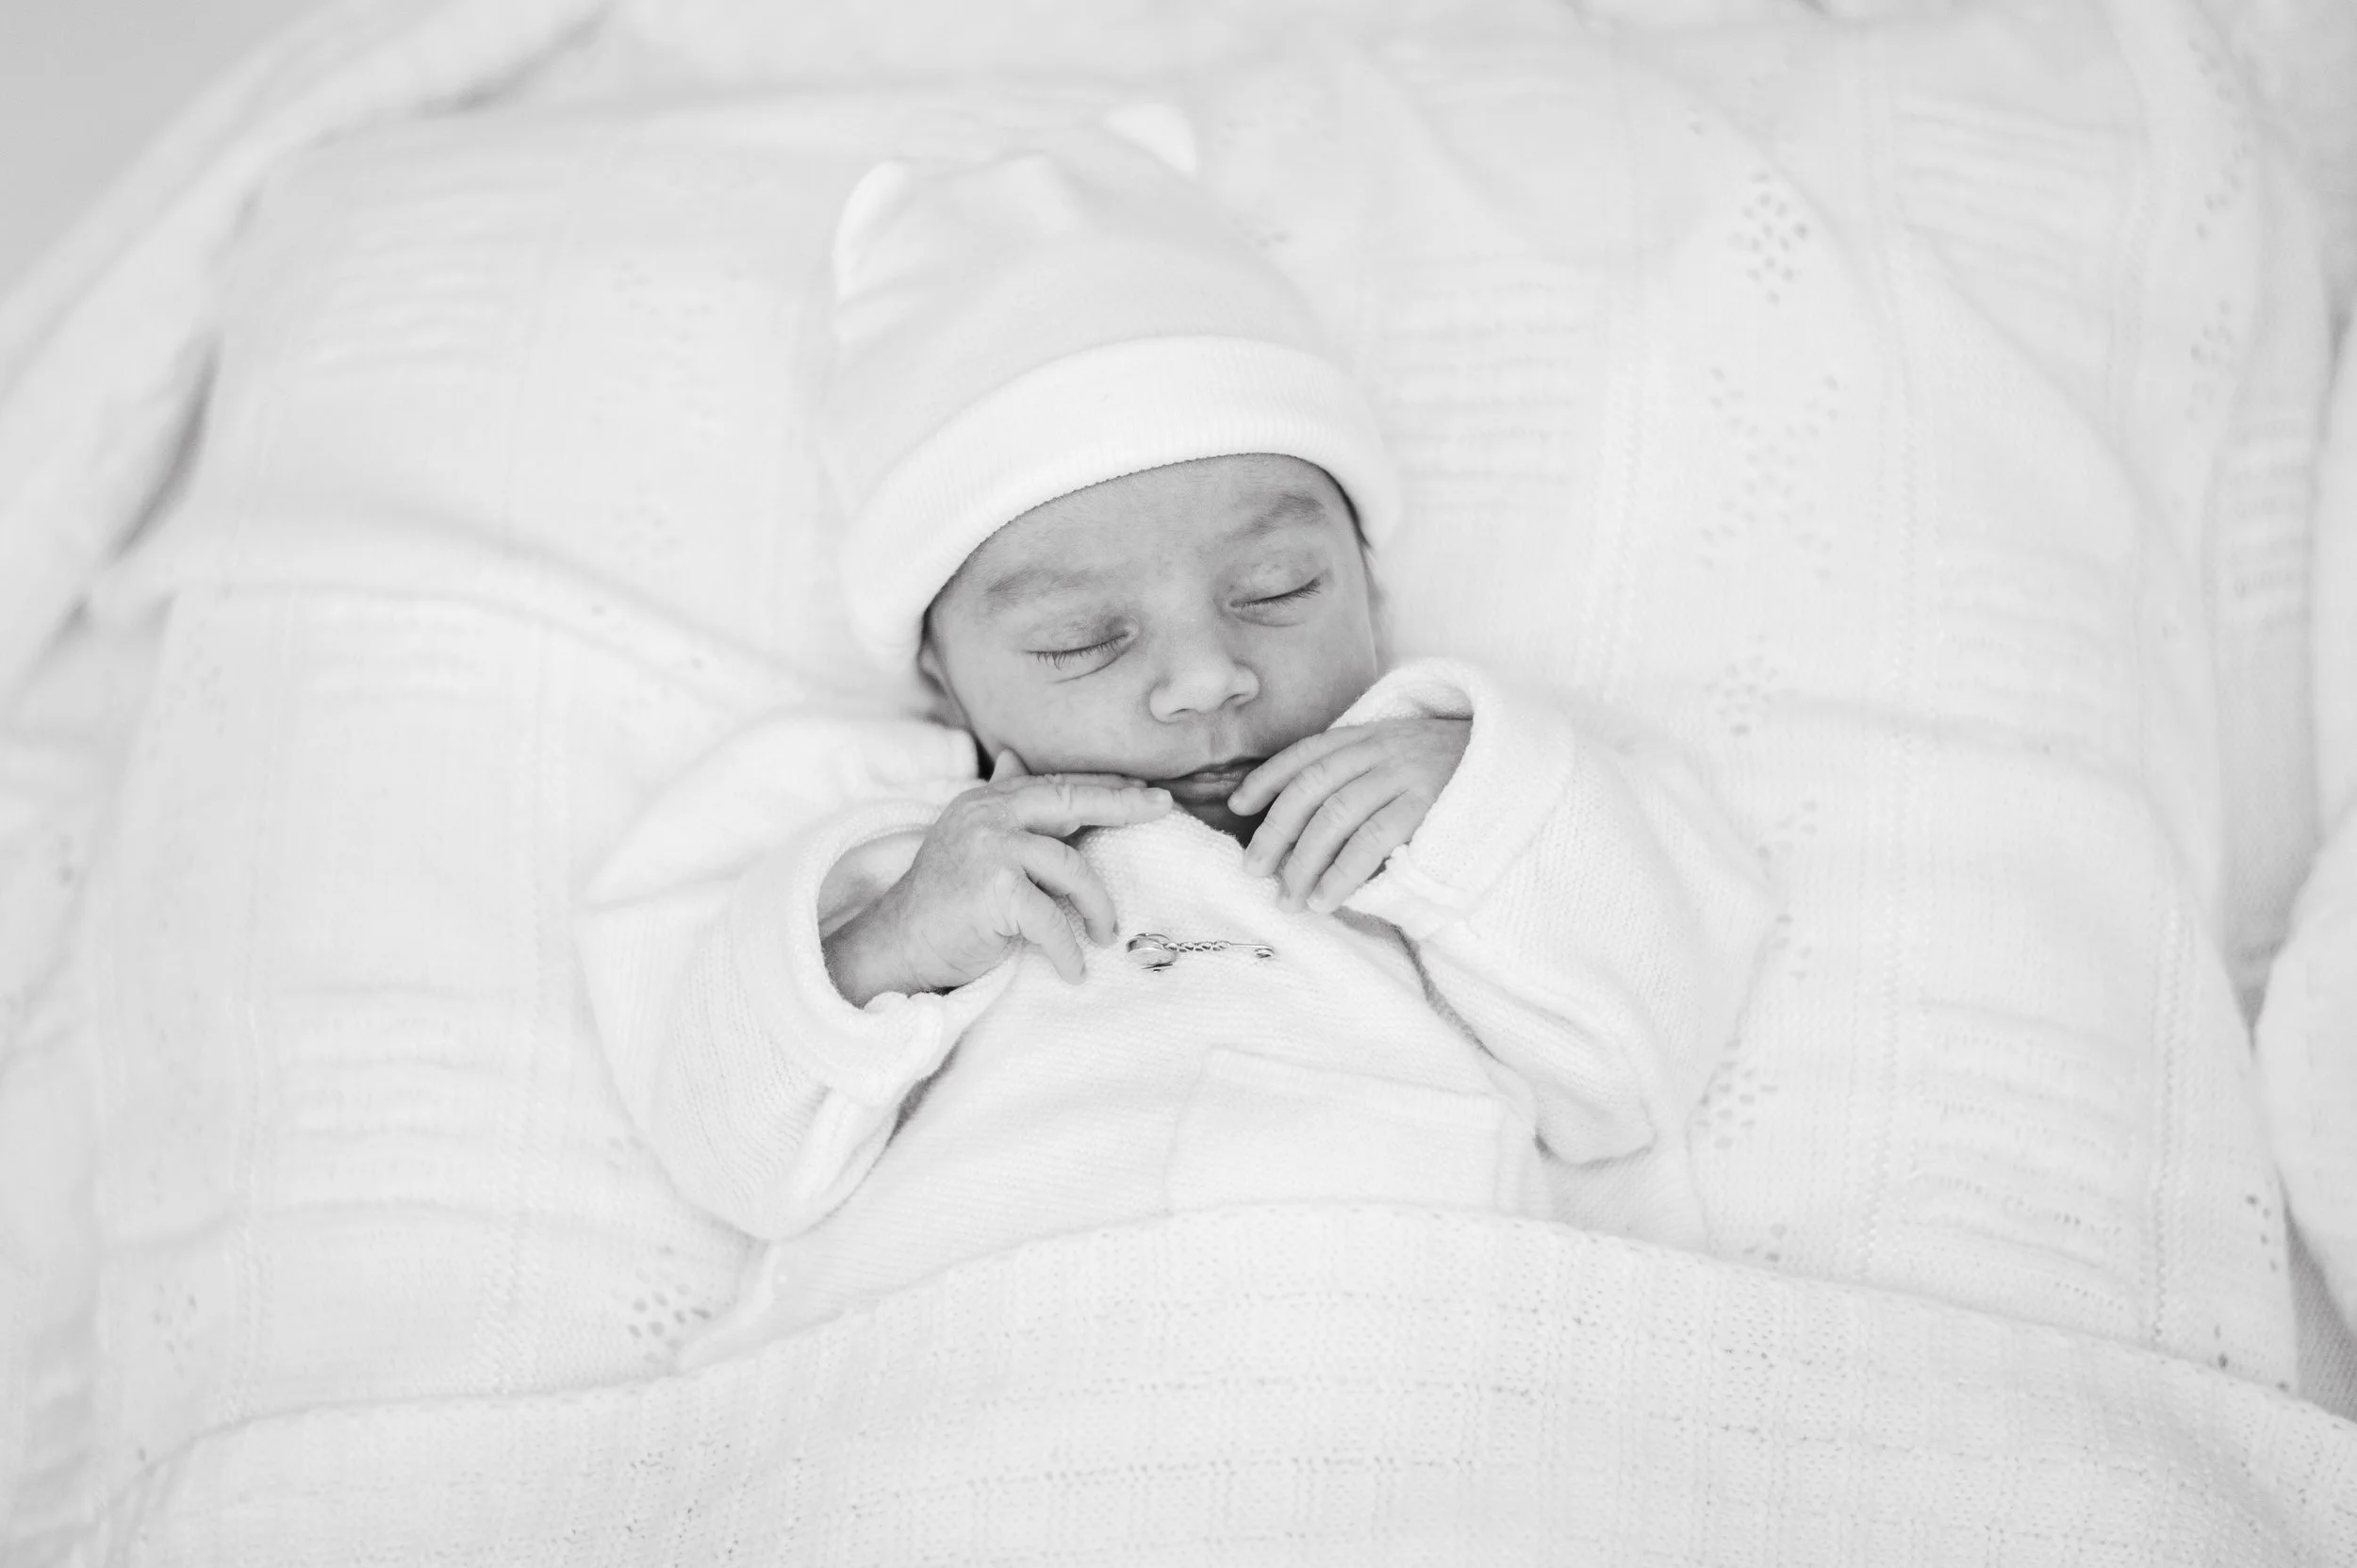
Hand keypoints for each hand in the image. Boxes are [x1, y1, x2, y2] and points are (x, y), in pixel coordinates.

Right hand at [825, 751, 1169, 1003]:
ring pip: (1070, 866)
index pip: (1057, 785)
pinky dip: (1068, 949)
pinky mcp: (993, 891)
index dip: (1105, 786)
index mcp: (988, 802)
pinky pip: (1051, 919)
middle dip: (1123, 804)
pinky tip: (1074, 970)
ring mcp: (989, 849)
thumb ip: (998, 800)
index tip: (1146, 789)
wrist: (897, 944)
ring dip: (1097, 905)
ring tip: (1105, 933)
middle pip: (1071, 800)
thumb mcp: (970, 840)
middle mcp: (987, 815)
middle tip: (1162, 809)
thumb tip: (1014, 757)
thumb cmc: (943, 900)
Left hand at [1229, 718, 1469, 913]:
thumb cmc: (1451, 771)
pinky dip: (1342, 873)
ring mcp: (1405, 774)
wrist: (1518, 762)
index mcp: (1370, 735)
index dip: (1268, 778)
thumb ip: (1360, 773)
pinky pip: (1372, 841)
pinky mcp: (1428, 805)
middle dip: (1275, 833)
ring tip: (1289, 899)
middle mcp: (1381, 749)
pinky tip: (1327, 899)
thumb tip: (1302, 823)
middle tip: (1253, 871)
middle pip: (1310, 789)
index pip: (1307, 753)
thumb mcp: (1401, 755)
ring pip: (1335, 817)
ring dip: (1304, 863)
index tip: (1239, 807)